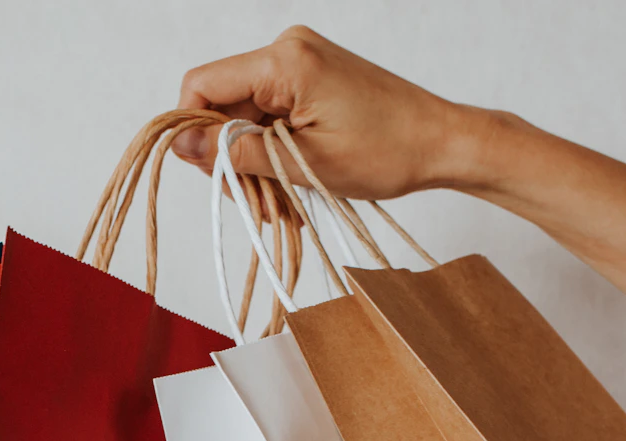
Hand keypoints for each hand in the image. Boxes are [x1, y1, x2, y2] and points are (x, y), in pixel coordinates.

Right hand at [172, 26, 493, 200]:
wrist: (442, 142)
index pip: (202, 84)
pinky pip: (273, 115)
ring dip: (256, 164)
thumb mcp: (302, 164)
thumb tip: (182, 144)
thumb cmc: (388, 152)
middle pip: (224, 104)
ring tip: (283, 206)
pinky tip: (292, 187)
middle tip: (257, 204)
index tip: (210, 172)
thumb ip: (237, 152)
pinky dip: (275, 153)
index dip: (193, 129)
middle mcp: (288, 50)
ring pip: (248, 117)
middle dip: (232, 158)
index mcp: (285, 61)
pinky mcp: (313, 77)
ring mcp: (302, 62)